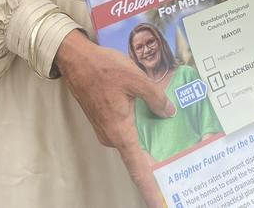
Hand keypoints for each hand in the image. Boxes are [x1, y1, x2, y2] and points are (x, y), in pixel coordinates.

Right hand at [56, 30, 172, 206]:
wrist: (76, 59)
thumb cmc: (103, 68)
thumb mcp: (136, 78)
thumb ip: (155, 97)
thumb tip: (168, 112)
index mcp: (119, 130)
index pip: (137, 167)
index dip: (149, 188)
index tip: (159, 204)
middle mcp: (111, 135)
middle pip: (136, 156)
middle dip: (155, 162)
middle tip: (177, 165)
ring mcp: (105, 128)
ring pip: (131, 140)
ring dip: (146, 142)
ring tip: (170, 140)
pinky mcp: (103, 119)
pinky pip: (124, 129)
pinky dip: (138, 129)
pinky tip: (150, 118)